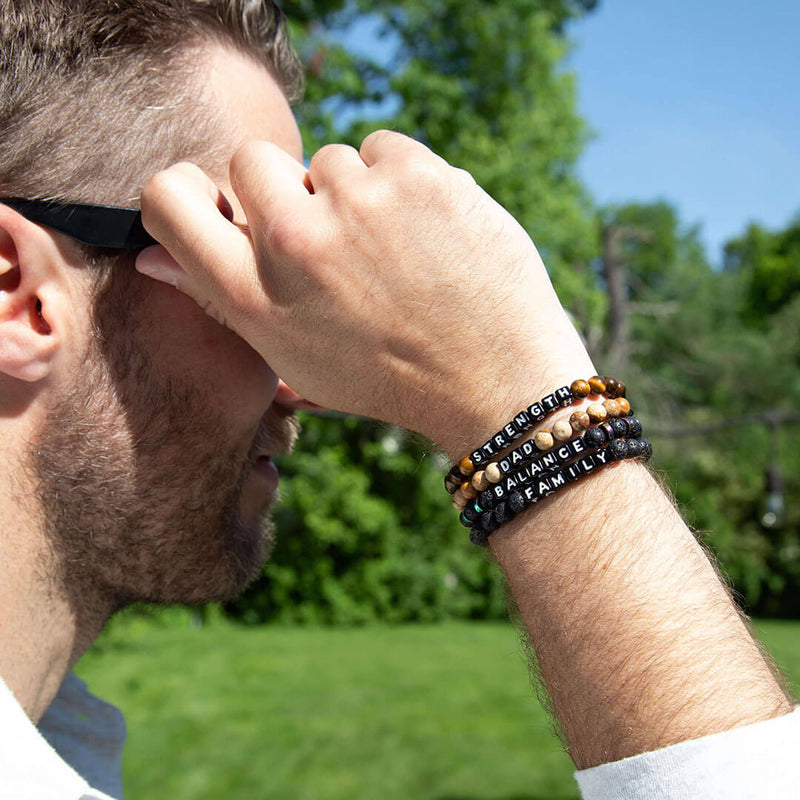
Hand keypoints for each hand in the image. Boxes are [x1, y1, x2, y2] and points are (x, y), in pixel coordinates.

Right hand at [137, 131, 593, 455]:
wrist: (496, 379)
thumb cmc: (390, 376)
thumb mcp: (293, 360)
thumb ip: (222, 300)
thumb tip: (153, 256)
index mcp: (254, 297)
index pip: (168, 199)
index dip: (192, 192)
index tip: (224, 204)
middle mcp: (292, 242)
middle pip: (249, 159)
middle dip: (285, 188)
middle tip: (331, 236)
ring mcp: (355, 200)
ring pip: (330, 159)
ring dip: (355, 194)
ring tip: (395, 253)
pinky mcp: (415, 172)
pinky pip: (383, 148)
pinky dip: (402, 181)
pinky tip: (427, 232)